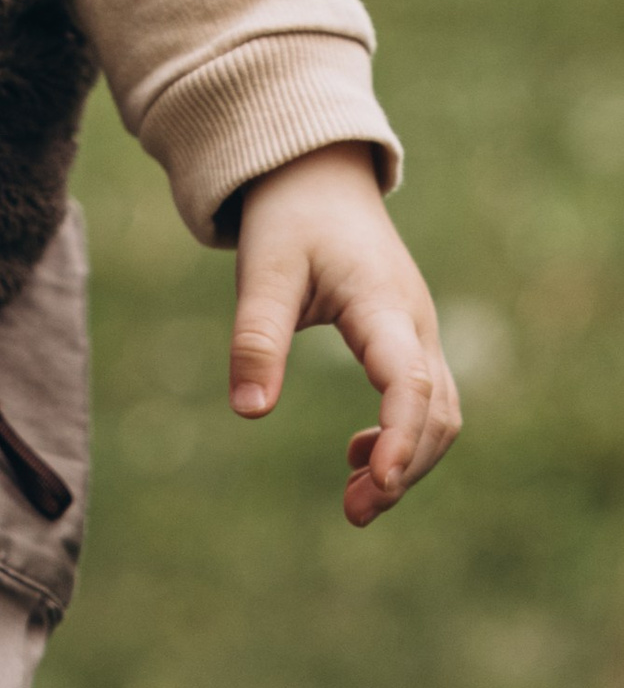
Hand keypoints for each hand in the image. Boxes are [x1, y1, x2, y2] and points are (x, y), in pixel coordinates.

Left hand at [228, 140, 461, 525]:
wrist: (318, 174)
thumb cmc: (290, 217)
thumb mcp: (263, 269)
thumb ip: (256, 337)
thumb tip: (248, 412)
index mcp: (383, 303)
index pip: (409, 381)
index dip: (400, 437)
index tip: (378, 485)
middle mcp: (415, 322)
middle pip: (437, 412)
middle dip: (404, 468)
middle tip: (353, 513)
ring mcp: (418, 331)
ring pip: (439, 412)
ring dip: (407, 460)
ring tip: (356, 502)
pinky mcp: (408, 338)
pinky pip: (425, 400)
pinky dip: (403, 437)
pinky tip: (360, 458)